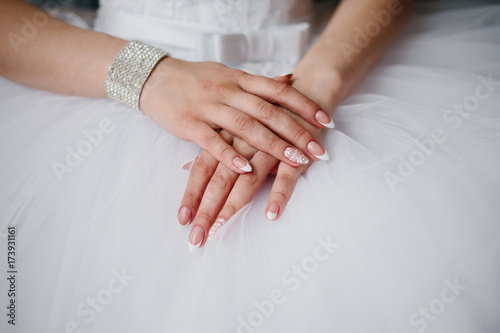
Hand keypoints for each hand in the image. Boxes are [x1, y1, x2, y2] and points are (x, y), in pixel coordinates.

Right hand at [139, 58, 333, 173]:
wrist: (153, 76)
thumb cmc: (194, 78)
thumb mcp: (229, 74)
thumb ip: (257, 82)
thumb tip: (288, 80)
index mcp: (240, 79)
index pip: (278, 91)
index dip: (304, 105)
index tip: (326, 120)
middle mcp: (228, 90)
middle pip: (268, 111)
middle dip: (297, 131)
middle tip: (319, 149)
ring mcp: (209, 106)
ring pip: (246, 126)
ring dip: (273, 145)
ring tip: (296, 161)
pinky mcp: (189, 123)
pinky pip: (212, 141)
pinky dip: (230, 155)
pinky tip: (246, 168)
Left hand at [179, 109, 326, 251]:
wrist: (305, 88)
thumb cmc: (264, 112)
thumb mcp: (234, 127)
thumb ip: (212, 148)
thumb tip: (185, 167)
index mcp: (226, 136)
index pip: (202, 169)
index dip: (191, 195)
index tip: (182, 222)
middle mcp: (242, 142)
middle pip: (219, 180)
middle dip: (206, 211)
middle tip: (196, 239)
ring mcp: (268, 147)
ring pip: (247, 181)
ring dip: (232, 208)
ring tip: (219, 232)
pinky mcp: (295, 150)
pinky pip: (286, 175)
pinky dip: (279, 194)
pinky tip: (271, 214)